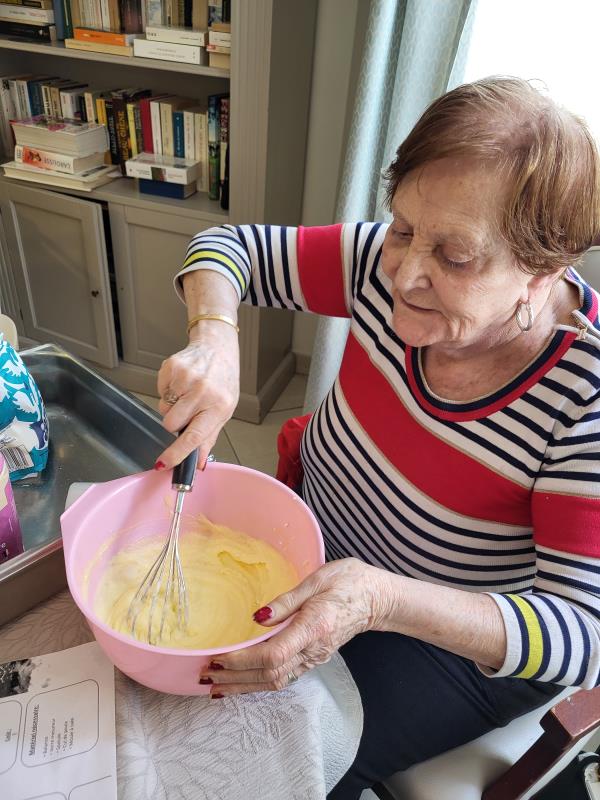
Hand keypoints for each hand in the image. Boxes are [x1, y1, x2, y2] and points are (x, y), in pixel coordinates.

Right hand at [156, 323, 238, 468]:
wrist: (217, 349)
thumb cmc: (222, 381)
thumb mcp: (224, 411)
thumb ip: (208, 438)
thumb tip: (198, 464)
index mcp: (219, 406)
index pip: (194, 436)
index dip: (176, 453)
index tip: (163, 464)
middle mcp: (203, 391)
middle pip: (170, 423)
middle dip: (175, 422)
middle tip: (188, 410)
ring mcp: (186, 378)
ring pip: (163, 408)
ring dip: (172, 406)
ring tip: (187, 394)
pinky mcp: (171, 367)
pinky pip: (160, 391)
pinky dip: (168, 390)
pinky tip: (182, 383)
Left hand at [199, 558, 389, 695]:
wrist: (377, 597)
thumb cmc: (349, 581)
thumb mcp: (317, 579)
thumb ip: (287, 600)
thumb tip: (257, 617)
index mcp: (314, 627)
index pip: (273, 655)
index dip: (242, 661)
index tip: (219, 657)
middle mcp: (313, 649)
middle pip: (270, 674)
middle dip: (236, 678)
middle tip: (206, 674)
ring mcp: (315, 657)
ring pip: (276, 681)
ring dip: (244, 685)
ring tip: (216, 685)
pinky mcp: (313, 658)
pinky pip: (284, 677)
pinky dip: (259, 683)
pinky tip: (243, 682)